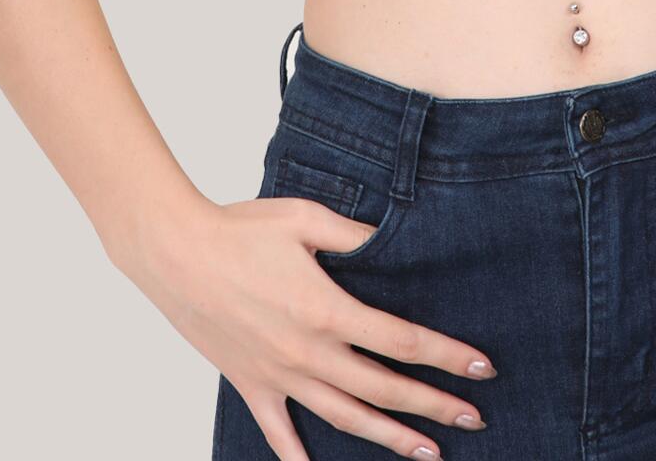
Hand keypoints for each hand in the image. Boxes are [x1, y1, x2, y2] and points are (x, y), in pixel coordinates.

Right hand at [132, 195, 493, 458]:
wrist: (175, 253)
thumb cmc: (239, 229)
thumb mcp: (306, 219)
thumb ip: (354, 235)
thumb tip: (393, 240)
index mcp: (327, 310)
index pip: (402, 341)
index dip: (446, 356)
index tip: (480, 368)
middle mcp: (308, 353)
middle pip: (384, 388)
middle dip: (433, 405)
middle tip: (473, 417)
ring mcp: (279, 375)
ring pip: (345, 417)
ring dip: (389, 437)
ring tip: (428, 453)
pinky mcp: (250, 383)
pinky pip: (279, 432)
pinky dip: (297, 458)